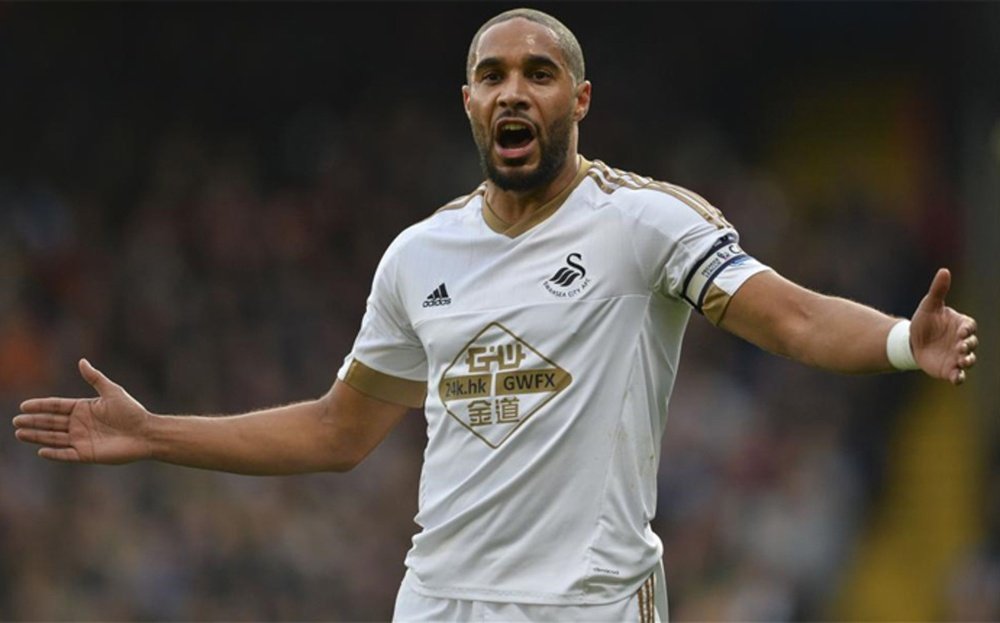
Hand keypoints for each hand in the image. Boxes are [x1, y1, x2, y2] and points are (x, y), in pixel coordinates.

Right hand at [13, 359, 152, 462]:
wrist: (146, 433)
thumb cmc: (132, 411)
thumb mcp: (112, 391)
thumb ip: (95, 378)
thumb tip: (82, 361)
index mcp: (83, 408)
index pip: (56, 406)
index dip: (40, 406)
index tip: (24, 405)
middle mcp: (79, 424)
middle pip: (51, 422)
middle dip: (33, 421)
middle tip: (16, 421)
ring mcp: (82, 439)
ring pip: (54, 438)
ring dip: (37, 436)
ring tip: (20, 433)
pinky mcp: (87, 454)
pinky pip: (67, 454)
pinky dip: (55, 453)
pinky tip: (41, 451)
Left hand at [910, 268, 978, 384]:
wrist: (912, 341)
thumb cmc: (925, 321)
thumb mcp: (929, 305)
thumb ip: (938, 290)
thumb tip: (944, 270)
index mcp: (961, 325)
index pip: (970, 326)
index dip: (967, 329)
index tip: (962, 331)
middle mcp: (962, 341)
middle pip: (971, 343)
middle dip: (968, 345)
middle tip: (961, 347)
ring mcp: (957, 356)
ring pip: (968, 360)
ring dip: (967, 361)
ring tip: (963, 361)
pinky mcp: (949, 369)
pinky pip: (958, 375)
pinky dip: (959, 377)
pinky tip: (956, 378)